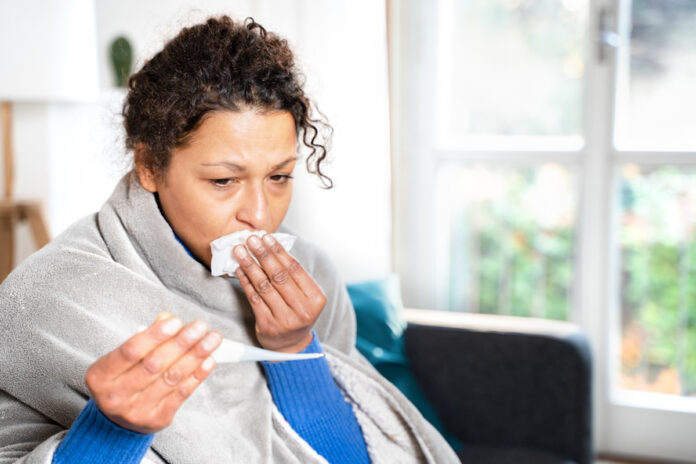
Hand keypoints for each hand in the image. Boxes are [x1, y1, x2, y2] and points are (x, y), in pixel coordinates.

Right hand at [84, 313, 221, 433]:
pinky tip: (208, 359)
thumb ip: (145, 339)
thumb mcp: (122, 359)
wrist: (116, 421)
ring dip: (196, 355)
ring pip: (172, 378)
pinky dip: (198, 374)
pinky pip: (182, 393)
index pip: (130, 351)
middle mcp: (116, 395)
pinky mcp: (158, 418)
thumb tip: (167, 319)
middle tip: (200, 326)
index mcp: (101, 376)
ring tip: (212, 339)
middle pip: (155, 365)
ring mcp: (137, 410)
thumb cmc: (122, 379)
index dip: (155, 335)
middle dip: (182, 343)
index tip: (176, 321)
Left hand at [234, 234, 325, 352]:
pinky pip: (253, 298)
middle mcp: (302, 309)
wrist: (290, 346)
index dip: (279, 251)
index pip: (295, 269)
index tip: (266, 237)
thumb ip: (293, 276)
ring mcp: (285, 319)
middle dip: (263, 254)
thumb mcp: (304, 296)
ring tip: (240, 250)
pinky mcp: (268, 325)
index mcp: (316, 299)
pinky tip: (239, 269)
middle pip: (279, 276)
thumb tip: (270, 245)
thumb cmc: (296, 313)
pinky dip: (245, 281)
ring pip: (264, 286)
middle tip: (251, 239)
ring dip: (250, 265)